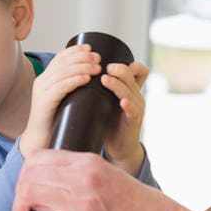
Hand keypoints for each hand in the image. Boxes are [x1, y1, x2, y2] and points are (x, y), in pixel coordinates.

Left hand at [9, 149, 171, 210]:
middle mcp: (83, 176)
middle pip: (29, 174)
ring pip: (29, 195)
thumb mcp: (110, 176)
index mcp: (88, 161)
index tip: (28, 189)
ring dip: (19, 209)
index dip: (26, 173)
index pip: (39, 156)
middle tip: (22, 208)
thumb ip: (83, 173)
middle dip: (19, 192)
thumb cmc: (138, 207)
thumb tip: (55, 176)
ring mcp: (82, 201)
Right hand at [19, 45, 100, 155]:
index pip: (60, 58)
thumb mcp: (62, 99)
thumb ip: (70, 88)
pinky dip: (74, 80)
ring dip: (82, 67)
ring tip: (97, 68)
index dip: (75, 51)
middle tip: (98, 58)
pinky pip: (60, 87)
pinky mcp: (44, 102)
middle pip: (62, 63)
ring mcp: (41, 91)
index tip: (90, 48)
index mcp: (45, 79)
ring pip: (63, 73)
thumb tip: (91, 78)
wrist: (41, 140)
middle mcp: (41, 82)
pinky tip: (86, 79)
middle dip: (82, 58)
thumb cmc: (55, 121)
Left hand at [100, 60, 148, 174]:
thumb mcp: (105, 102)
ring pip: (131, 91)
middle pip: (133, 75)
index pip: (138, 70)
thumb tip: (72, 75)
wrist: (118, 148)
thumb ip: (96, 90)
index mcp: (130, 89)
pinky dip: (128, 105)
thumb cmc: (109, 123)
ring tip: (105, 80)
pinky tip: (122, 102)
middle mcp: (135, 96)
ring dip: (118, 84)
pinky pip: (133, 111)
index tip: (108, 61)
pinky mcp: (133, 122)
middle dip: (119, 69)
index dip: (129, 63)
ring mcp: (136, 108)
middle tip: (104, 67)